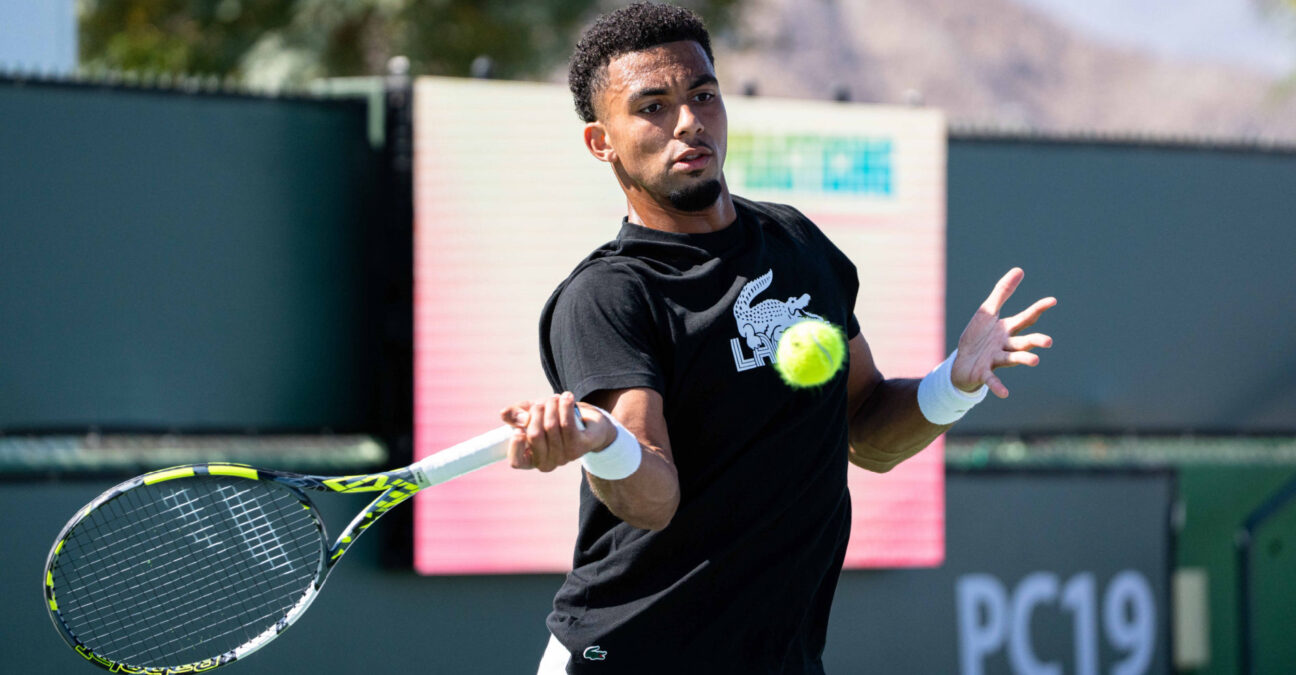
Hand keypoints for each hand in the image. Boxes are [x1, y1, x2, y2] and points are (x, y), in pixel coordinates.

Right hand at [500, 391, 616, 471]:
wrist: (587, 421)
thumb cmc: (552, 419)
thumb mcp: (530, 413)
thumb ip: (515, 414)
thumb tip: (504, 414)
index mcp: (530, 459)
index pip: (516, 461)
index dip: (515, 446)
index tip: (518, 429)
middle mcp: (546, 463)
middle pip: (534, 435)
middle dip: (536, 411)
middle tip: (542, 402)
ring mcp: (563, 458)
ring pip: (551, 426)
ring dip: (552, 405)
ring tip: (555, 398)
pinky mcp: (579, 448)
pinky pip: (567, 424)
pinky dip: (565, 406)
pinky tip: (566, 396)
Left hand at [952, 268, 1055, 398]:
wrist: (961, 362)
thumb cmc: (978, 336)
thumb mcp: (987, 311)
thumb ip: (1003, 292)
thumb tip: (1020, 270)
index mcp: (1007, 330)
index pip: (1026, 318)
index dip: (1038, 309)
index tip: (1052, 300)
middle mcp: (1005, 346)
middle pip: (1023, 343)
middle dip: (1035, 342)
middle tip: (1048, 342)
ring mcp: (996, 360)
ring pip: (1012, 359)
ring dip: (1023, 360)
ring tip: (1035, 361)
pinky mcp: (984, 373)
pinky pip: (992, 380)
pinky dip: (998, 386)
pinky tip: (1005, 394)